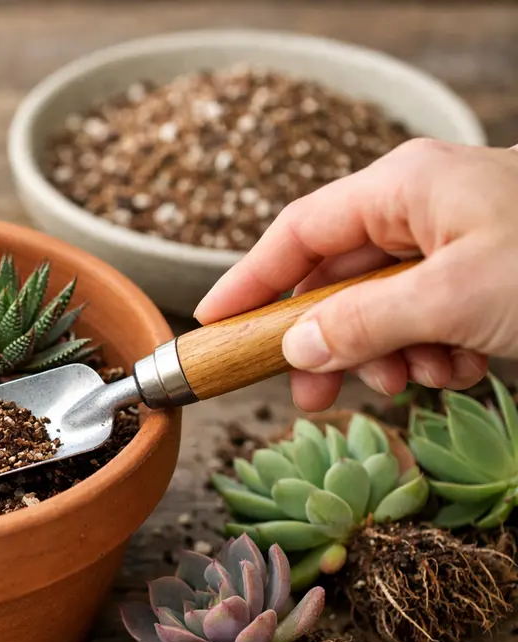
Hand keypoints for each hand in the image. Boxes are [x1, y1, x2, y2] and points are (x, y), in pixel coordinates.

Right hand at [194, 139, 517, 411]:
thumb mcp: (455, 297)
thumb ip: (365, 323)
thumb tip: (296, 348)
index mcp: (403, 187)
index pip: (297, 232)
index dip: (249, 280)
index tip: (214, 324)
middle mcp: (421, 207)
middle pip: (338, 280)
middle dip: (332, 343)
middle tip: (314, 397)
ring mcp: (456, 240)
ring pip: (385, 307)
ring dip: (393, 355)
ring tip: (424, 379)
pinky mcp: (485, 273)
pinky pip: (431, 318)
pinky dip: (438, 352)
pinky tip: (468, 367)